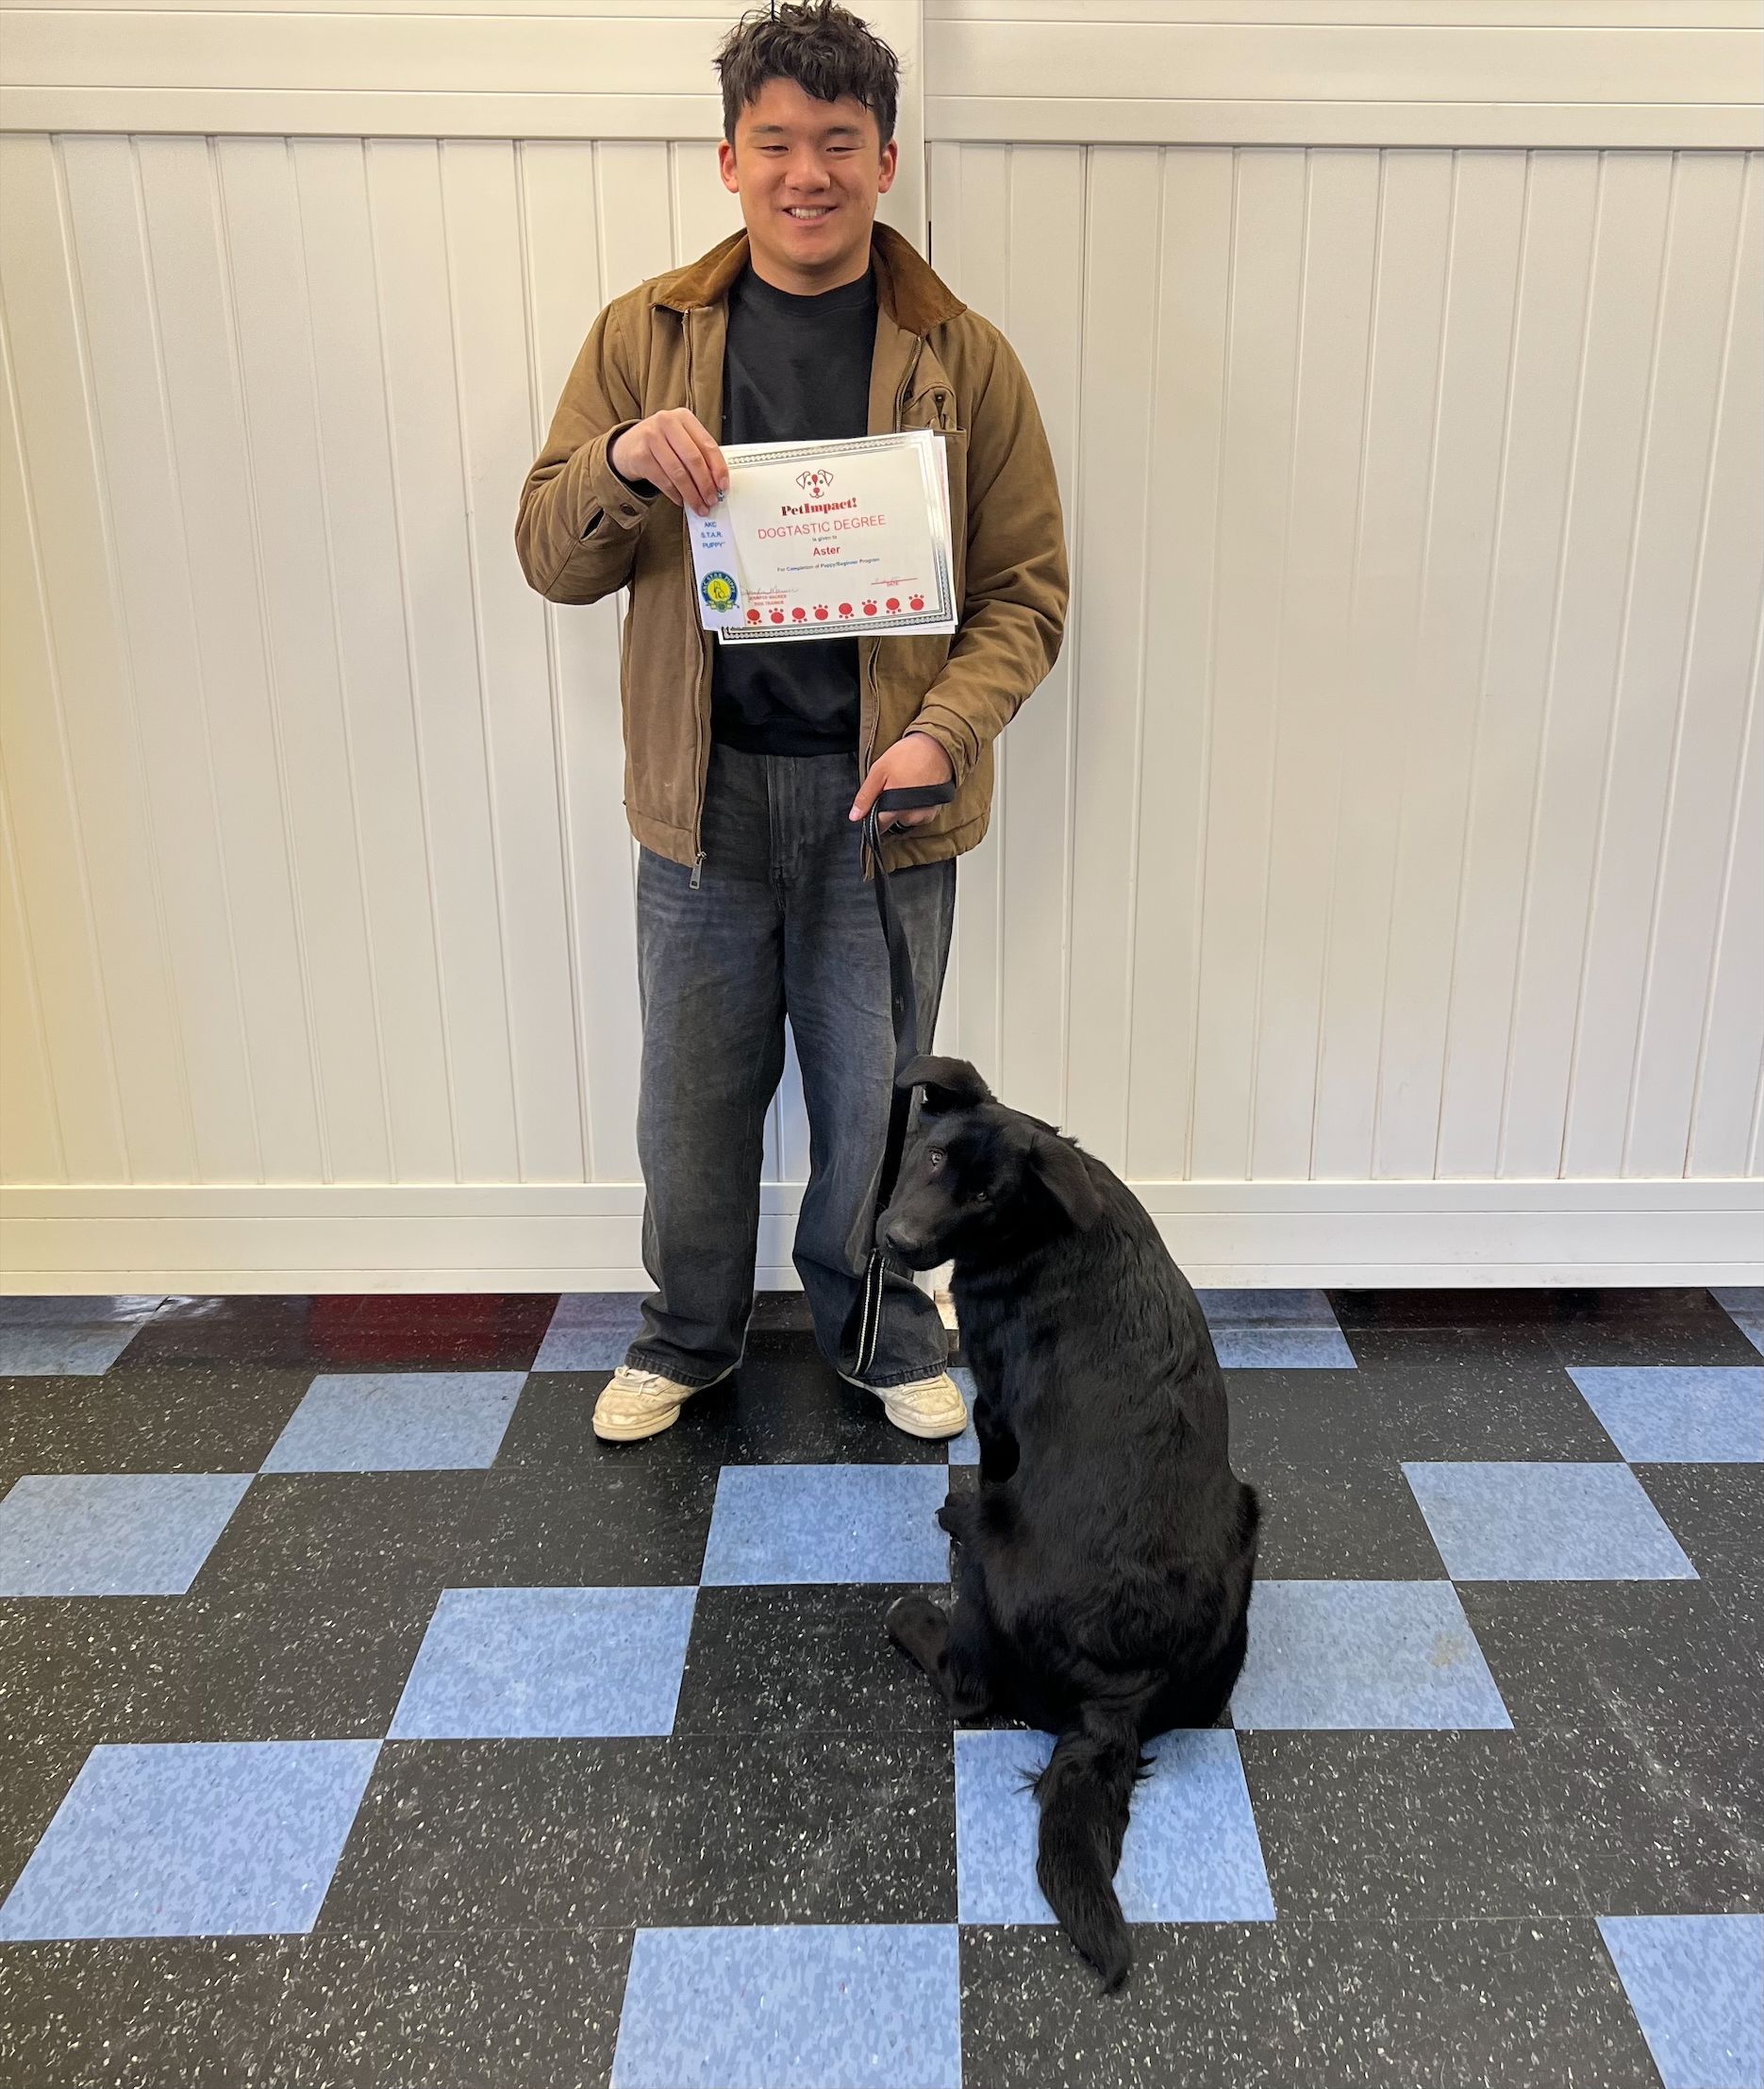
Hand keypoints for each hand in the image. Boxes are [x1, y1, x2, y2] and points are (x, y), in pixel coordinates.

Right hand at [609, 409, 727, 516]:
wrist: (627, 446)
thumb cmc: (661, 444)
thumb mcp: (680, 440)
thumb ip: (699, 454)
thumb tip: (717, 483)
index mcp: (684, 417)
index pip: (708, 445)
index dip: (718, 468)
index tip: (723, 486)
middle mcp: (667, 422)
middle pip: (693, 459)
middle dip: (705, 485)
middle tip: (711, 500)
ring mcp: (651, 437)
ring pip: (678, 473)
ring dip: (691, 494)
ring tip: (698, 506)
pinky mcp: (640, 455)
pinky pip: (663, 480)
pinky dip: (675, 494)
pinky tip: (681, 500)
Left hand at [850, 732, 954, 831]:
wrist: (938, 746)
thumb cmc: (906, 756)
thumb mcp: (879, 772)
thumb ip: (866, 797)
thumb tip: (854, 817)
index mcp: (895, 810)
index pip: (879, 826)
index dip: (873, 817)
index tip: (874, 806)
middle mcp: (912, 817)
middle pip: (894, 821)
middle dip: (890, 809)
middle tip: (893, 787)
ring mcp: (926, 815)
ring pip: (907, 818)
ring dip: (904, 807)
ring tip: (906, 786)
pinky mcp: (936, 810)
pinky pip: (920, 814)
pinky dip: (917, 806)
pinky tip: (917, 789)